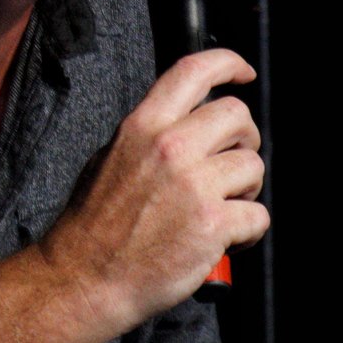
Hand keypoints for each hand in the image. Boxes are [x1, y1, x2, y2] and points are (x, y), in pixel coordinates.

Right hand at [41, 48, 267, 336]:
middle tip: (233, 162)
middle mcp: (171, 147)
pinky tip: (227, 239)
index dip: (228, 64)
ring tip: (224, 208)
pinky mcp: (213, 224)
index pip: (195, 70)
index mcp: (143, 126)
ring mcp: (195, 185)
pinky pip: (258, 215)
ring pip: (254, 166)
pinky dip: (249, 230)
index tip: (243, 73)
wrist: (84, 279)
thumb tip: (186, 125)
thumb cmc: (93, 227)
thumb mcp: (110, 158)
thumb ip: (150, 136)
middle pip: (238, 115)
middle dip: (245, 138)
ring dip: (247, 188)